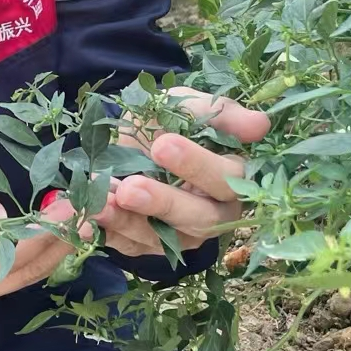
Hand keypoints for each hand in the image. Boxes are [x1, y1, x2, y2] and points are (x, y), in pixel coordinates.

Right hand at [0, 155, 80, 312]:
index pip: (0, 259)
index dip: (39, 234)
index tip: (70, 205)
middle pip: (17, 273)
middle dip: (57, 242)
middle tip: (92, 209)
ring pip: (20, 275)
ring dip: (54, 247)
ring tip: (86, 217)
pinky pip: (12, 270)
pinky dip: (39, 249)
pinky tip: (61, 228)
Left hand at [95, 90, 269, 260]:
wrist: (125, 139)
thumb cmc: (165, 123)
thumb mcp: (186, 105)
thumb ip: (219, 113)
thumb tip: (260, 125)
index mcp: (231, 179)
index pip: (228, 180)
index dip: (198, 165)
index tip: (164, 144)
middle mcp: (212, 213)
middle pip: (200, 219)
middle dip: (164, 202)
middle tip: (130, 187)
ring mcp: (180, 235)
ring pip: (164, 238)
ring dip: (130, 220)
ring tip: (102, 200)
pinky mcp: (147, 245)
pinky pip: (130, 245)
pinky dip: (109, 229)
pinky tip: (90, 214)